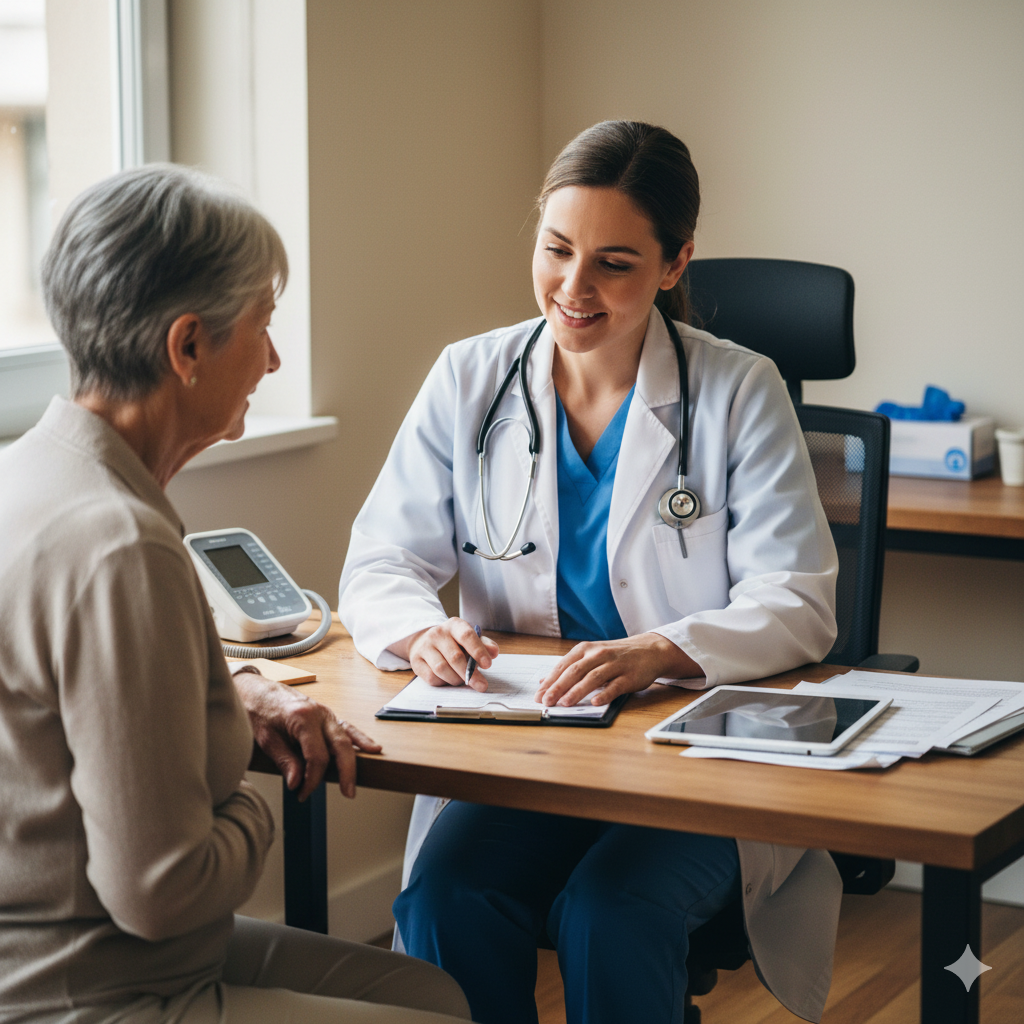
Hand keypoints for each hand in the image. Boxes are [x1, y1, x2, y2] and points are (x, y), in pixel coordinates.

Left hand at [233, 671, 381, 799]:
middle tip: (348, 793)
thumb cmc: (258, 710)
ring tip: (358, 778)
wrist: (255, 690)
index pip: (317, 756)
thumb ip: (285, 760)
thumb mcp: (266, 739)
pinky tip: (371, 748)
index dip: (313, 779)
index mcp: (303, 718)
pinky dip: (359, 739)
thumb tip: (297, 782)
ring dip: (355, 759)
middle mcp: (319, 713)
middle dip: (345, 772)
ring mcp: (325, 713)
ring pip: (348, 736)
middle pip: (340, 746)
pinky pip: (347, 728)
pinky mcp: (326, 715)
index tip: (303, 793)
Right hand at [395, 618, 499, 690]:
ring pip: (442, 669)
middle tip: (481, 685)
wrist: (425, 641)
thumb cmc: (453, 642)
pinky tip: (448, 679)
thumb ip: (483, 644)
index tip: (488, 665)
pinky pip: (431, 677)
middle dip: (470, 674)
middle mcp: (438, 633)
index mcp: (454, 625)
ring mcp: (425, 647)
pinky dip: (443, 682)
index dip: (478, 651)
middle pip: (455, 657)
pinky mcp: (416, 661)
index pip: (467, 636)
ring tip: (463, 680)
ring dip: (456, 679)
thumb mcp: (470, 639)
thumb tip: (493, 652)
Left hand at [534, 633, 700, 706]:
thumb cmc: (616, 656)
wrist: (649, 650)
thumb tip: (543, 681)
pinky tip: (596, 702)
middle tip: (547, 701)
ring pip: (592, 678)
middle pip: (575, 671)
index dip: (550, 681)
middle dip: (558, 687)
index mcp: (585, 649)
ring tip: (565, 703)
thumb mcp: (590, 656)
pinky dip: (605, 694)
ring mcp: (614, 664)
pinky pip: (615, 686)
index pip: (563, 666)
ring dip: (577, 691)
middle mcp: (598, 654)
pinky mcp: (629, 676)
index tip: (539, 695)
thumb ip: (569, 668)